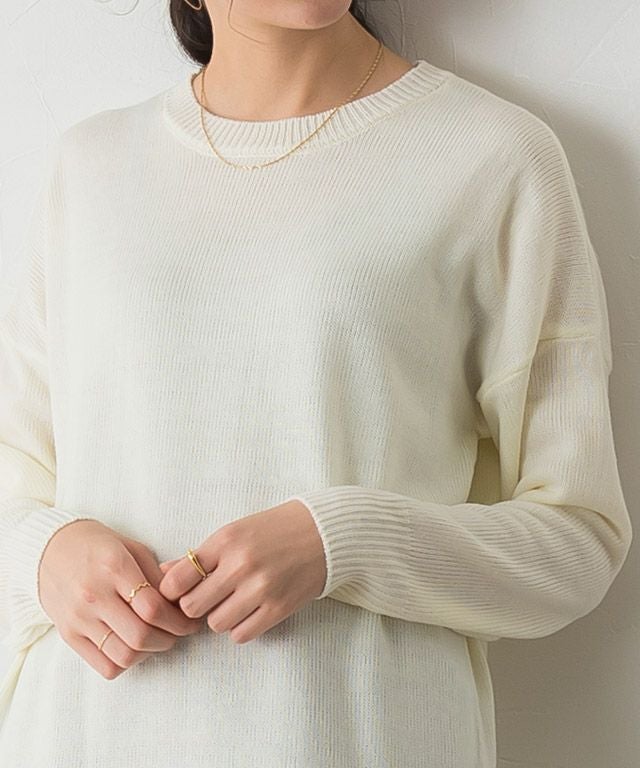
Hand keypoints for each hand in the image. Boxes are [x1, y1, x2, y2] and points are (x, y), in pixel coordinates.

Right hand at [38, 519, 202, 679]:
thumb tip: (183, 603)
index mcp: (114, 567)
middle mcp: (94, 595)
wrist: (49, 549)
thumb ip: (157, 576)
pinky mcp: (69, 635)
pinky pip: (105, 666)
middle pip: (141, 636)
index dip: (179, 619)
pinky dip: (126, 663)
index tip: (190, 620)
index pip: (153, 607)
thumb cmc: (99, 546)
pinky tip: (133, 646)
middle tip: (179, 632)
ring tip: (158, 638)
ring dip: (150, 653)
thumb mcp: (132, 548)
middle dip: (170, 638)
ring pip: (124, 656)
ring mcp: (79, 618)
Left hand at [157, 500, 326, 643]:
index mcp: (225, 540)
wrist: (323, 533)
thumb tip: (163, 574)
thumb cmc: (273, 530)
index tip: (181, 591)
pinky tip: (249, 610)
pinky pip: (241, 634)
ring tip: (233, 601)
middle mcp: (240, 564)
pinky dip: (240, 627)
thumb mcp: (234, 531)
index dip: (173, 591)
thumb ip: (200, 555)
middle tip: (208, 598)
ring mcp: (261, 588)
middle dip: (196, 606)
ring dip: (219, 617)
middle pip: (192, 607)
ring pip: (215, 624)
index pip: (176, 580)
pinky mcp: (279, 608)